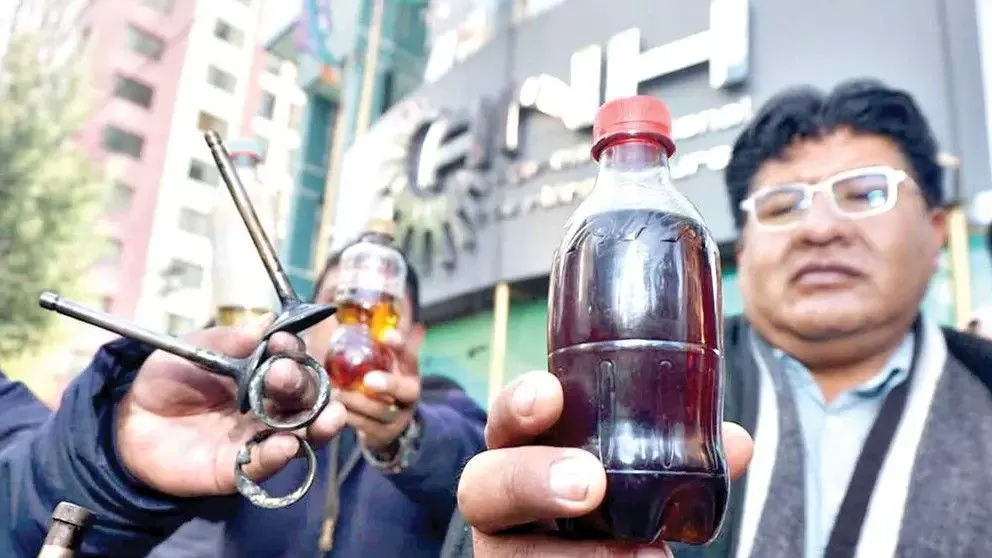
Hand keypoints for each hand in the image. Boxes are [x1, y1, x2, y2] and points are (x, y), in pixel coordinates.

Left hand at [115, 315, 347, 497]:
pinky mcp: (240, 468)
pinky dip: (281, 456)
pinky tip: (286, 445)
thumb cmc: (166, 379)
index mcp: (264, 371)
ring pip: (304, 434)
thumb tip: (266, 324)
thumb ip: (228, 340)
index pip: (294, 360)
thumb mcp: (194, 349)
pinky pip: (268, 465)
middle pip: (306, 397)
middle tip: (282, 375)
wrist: (127, 421)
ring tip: (326, 419)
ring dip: (320, 426)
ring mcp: (258, 437)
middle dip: (304, 385)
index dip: (293, 352)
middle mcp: (271, 404)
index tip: (282, 343)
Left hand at [336, 329, 420, 452]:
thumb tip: (353, 303)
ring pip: (379, 411)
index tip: (387, 335)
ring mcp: (398, 417)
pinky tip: (332, 408)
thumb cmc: (380, 385)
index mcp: (408, 370)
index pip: (410, 355)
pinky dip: (347, 417)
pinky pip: (364, 427)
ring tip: (336, 392)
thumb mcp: (383, 362)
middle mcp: (408, 394)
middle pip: (403, 390)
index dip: (400, 345)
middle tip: (369, 380)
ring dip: (356, 401)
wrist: (390, 426)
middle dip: (388, 384)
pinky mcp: (383, 435)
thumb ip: (373, 340)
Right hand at [458, 370, 753, 556]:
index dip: (517, 405)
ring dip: (575, 555)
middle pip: (481, 489)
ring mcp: (509, 552)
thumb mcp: (636, 472)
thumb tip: (737, 442)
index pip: (505, 421)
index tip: (551, 393)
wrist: (606, 552)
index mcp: (524, 452)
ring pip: (513, 555)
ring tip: (646, 555)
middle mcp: (501, 504)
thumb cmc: (613, 501)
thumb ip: (675, 453)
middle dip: (529, 481)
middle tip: (590, 485)